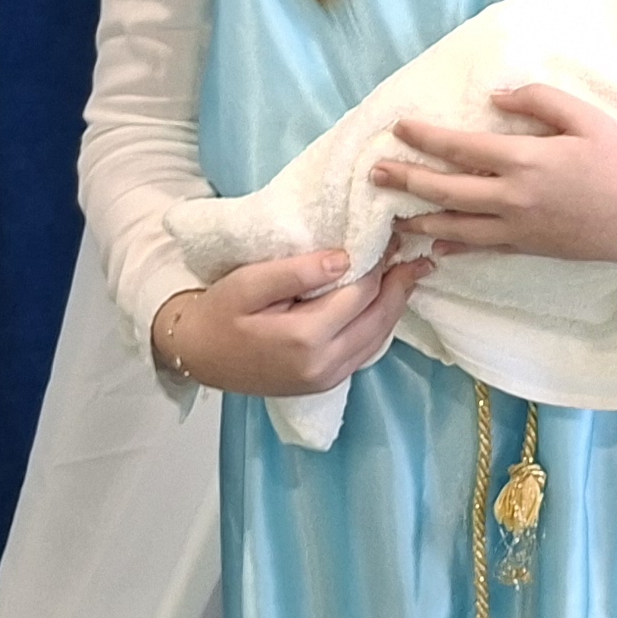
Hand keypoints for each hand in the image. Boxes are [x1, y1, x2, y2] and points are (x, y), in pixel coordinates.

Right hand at [156, 248, 427, 397]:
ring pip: (379, 337)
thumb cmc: (218, 314)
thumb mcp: (247, 283)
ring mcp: (329, 379)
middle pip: (380, 318)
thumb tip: (346, 259)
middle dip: (401, 284)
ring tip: (411, 272)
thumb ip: (295, 271)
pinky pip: (367, 350)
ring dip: (396, 304)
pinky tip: (385, 300)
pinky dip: (380, 323)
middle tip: (419, 254)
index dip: (381, 263)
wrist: (197, 356)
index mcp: (306, 338)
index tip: (393, 235)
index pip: (361, 294)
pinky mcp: (328, 382)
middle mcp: (325, 365)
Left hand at [377, 86, 616, 272]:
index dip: (426, 137)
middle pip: (446, 190)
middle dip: (407, 180)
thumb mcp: (589, 119)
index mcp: (526, 161)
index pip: (462, 147)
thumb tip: (497, 99)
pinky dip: (452, 245)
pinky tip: (434, 242)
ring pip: (456, 226)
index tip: (400, 128)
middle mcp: (513, 198)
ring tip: (393, 212)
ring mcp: (518, 229)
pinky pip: (480, 248)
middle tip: (375, 173)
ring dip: (420, 217)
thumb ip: (540, 101)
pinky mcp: (528, 248)